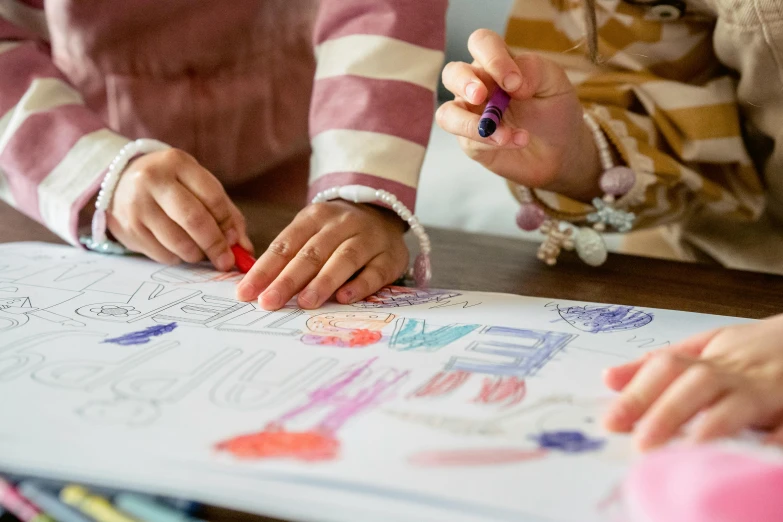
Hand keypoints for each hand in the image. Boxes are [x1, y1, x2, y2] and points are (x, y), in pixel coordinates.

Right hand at [107, 149, 252, 270]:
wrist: (119, 181)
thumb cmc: (171, 185)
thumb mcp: (198, 185)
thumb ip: (226, 213)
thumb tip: (244, 248)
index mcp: (177, 163)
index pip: (212, 197)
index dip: (228, 223)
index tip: (236, 241)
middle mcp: (153, 180)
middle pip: (194, 220)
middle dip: (215, 245)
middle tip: (226, 261)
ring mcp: (137, 205)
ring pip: (178, 242)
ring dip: (197, 254)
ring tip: (201, 252)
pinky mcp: (128, 229)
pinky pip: (162, 254)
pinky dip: (177, 257)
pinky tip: (178, 249)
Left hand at [235, 201, 407, 309]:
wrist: (382, 214)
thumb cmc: (336, 233)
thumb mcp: (310, 234)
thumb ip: (288, 257)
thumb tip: (256, 288)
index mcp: (314, 217)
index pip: (285, 245)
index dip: (264, 270)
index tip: (246, 293)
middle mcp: (342, 224)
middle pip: (312, 253)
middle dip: (288, 279)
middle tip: (269, 302)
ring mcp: (368, 239)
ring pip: (344, 259)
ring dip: (323, 281)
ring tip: (305, 302)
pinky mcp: (389, 257)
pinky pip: (375, 272)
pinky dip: (360, 285)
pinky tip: (344, 298)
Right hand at [436, 29, 601, 201]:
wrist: (562, 150)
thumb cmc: (555, 109)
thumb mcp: (555, 82)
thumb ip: (534, 70)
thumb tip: (510, 82)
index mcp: (497, 62)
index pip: (481, 44)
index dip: (491, 58)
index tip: (513, 82)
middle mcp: (478, 85)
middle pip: (452, 73)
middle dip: (464, 83)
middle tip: (481, 96)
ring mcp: (471, 115)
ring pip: (447, 113)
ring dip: (468, 122)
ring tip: (500, 132)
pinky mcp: (471, 142)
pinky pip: (467, 140)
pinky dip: (489, 141)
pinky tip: (516, 141)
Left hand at [602, 314, 782, 450]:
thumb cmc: (754, 350)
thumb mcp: (706, 348)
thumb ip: (659, 366)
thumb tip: (608, 378)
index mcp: (711, 358)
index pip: (667, 368)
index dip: (638, 393)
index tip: (611, 421)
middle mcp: (738, 371)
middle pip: (698, 385)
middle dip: (668, 412)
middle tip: (642, 443)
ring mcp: (770, 388)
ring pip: (740, 402)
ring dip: (715, 425)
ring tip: (690, 450)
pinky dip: (777, 436)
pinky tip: (762, 451)